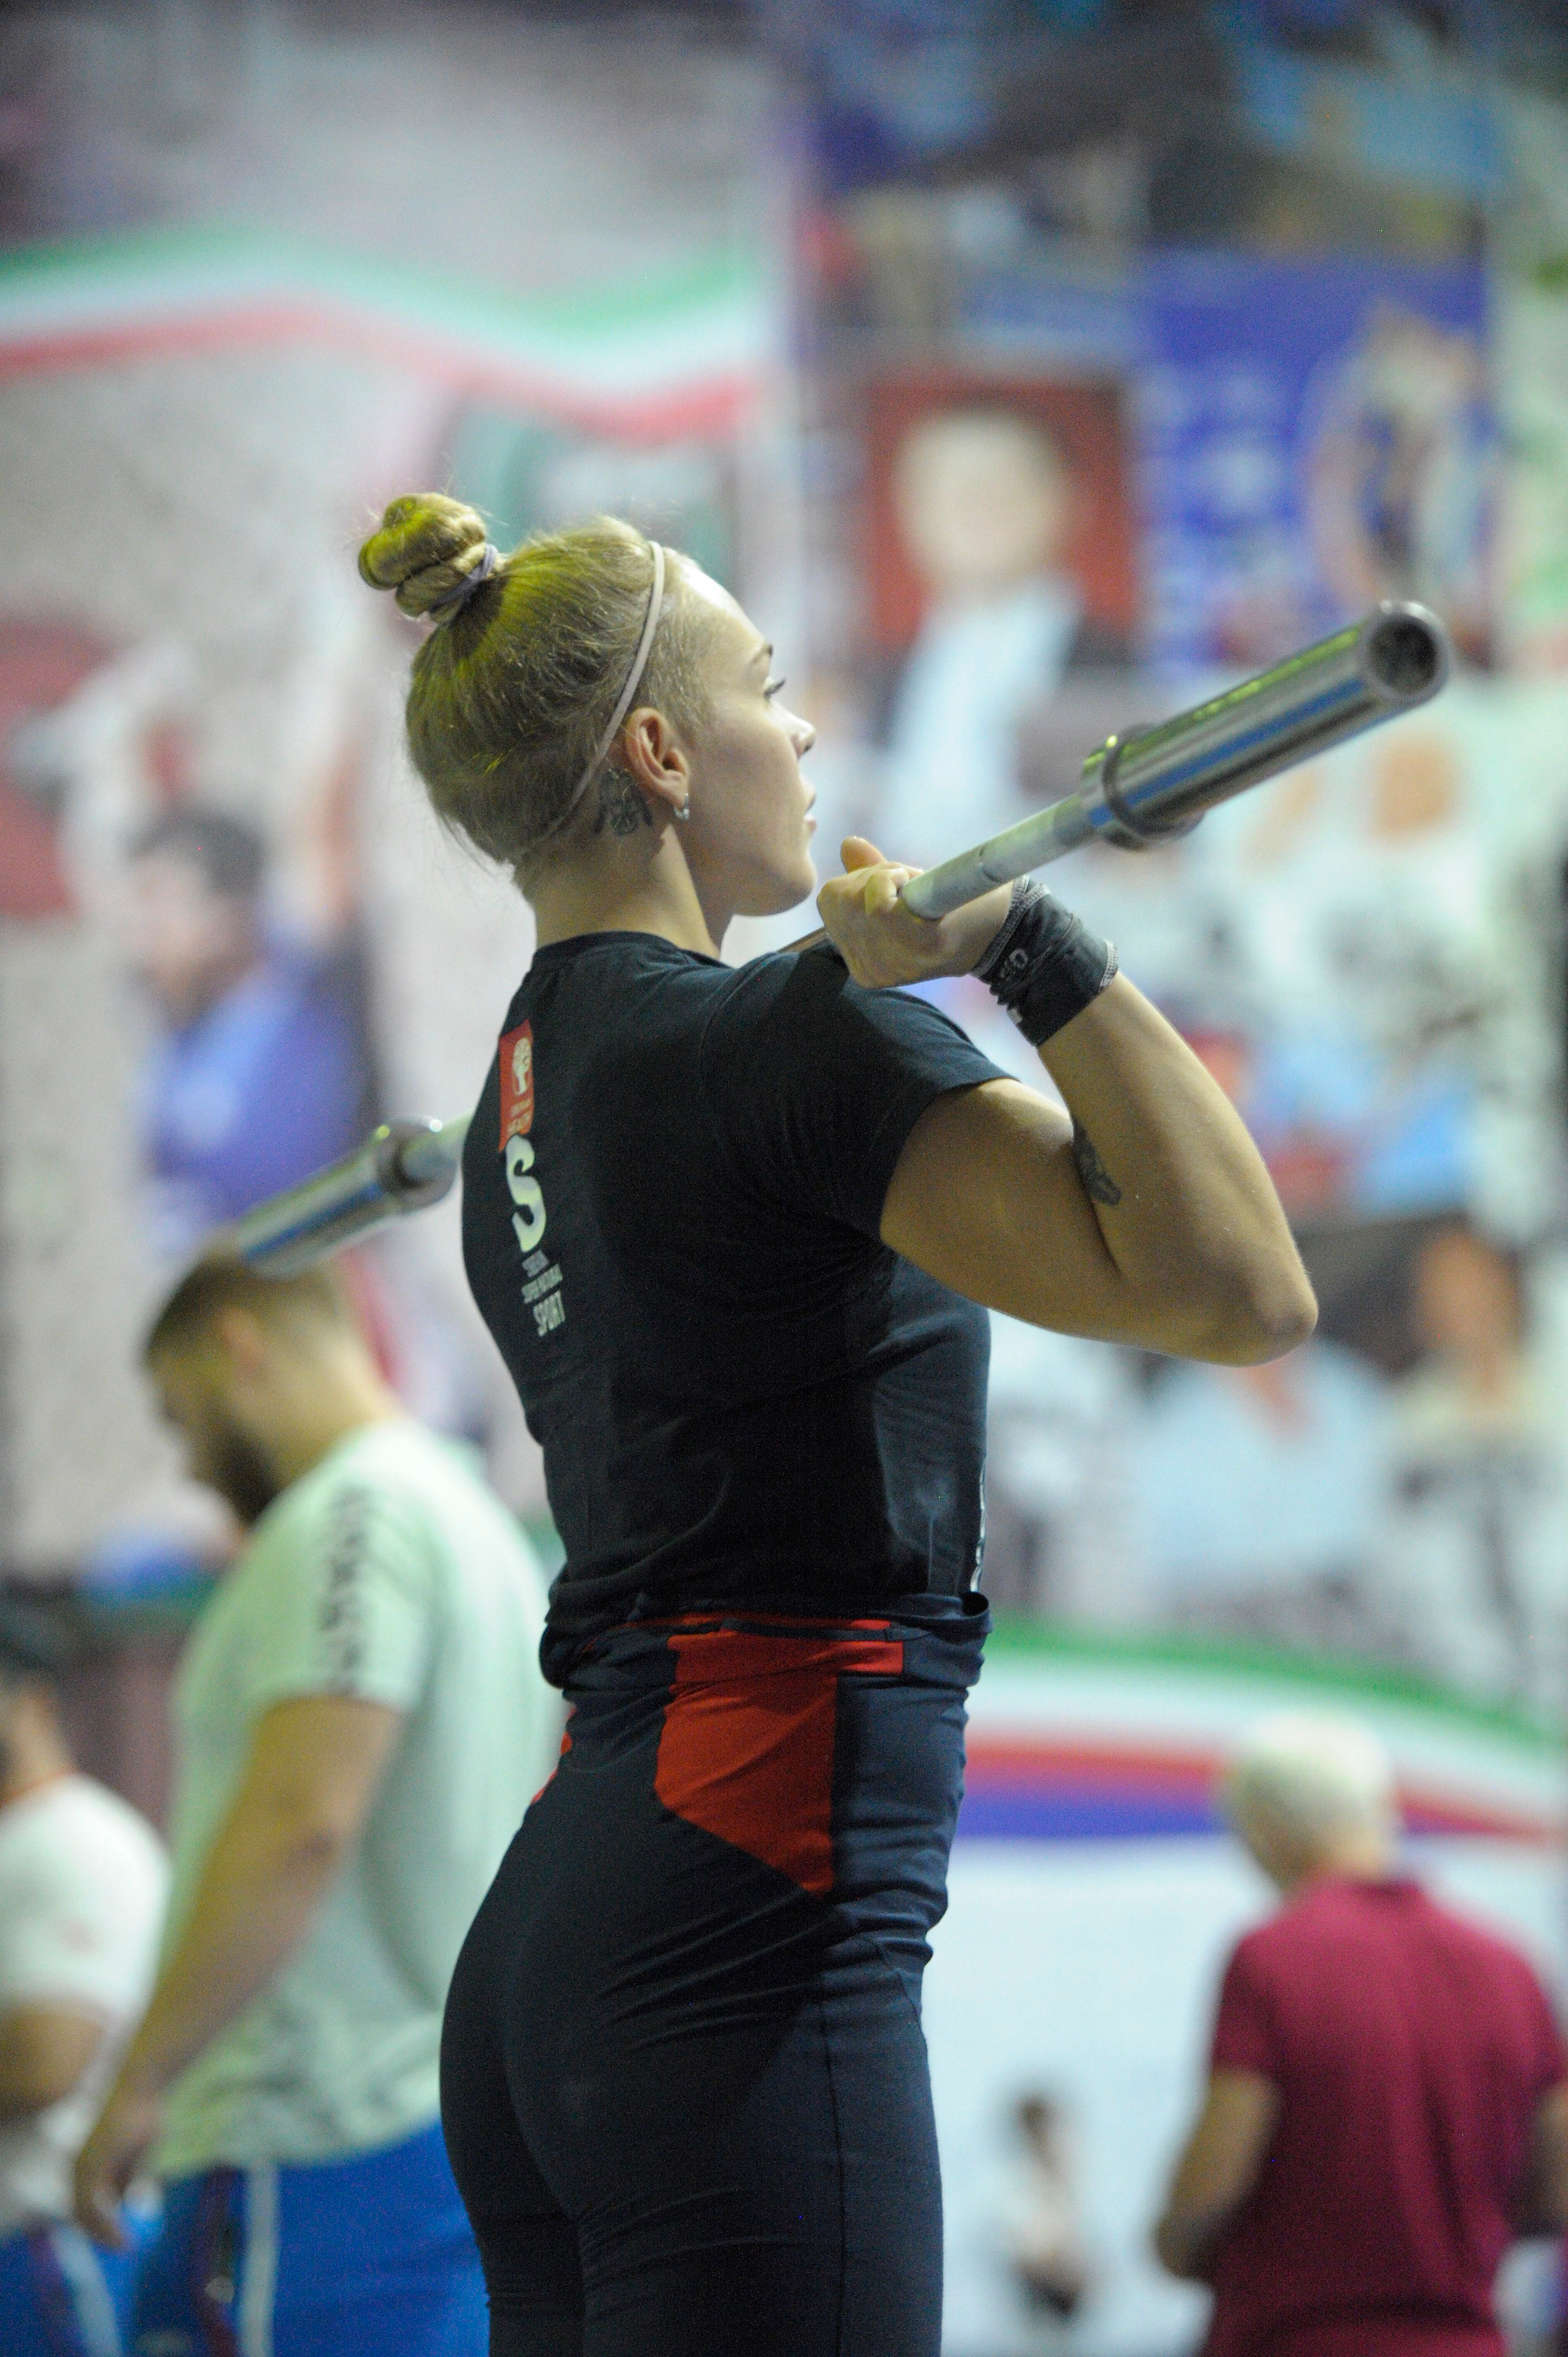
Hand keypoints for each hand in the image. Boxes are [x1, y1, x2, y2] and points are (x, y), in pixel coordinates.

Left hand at [74, 2073, 163, 2248]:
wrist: (141, 2088)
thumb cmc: (141, 2113)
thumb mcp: (135, 2153)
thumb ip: (127, 2174)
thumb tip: (123, 2199)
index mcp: (87, 2161)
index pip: (85, 2202)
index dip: (99, 2222)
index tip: (118, 2236)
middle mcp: (78, 2166)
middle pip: (82, 2212)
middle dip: (102, 2231)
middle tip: (122, 2246)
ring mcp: (81, 2167)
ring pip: (85, 2214)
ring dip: (104, 2232)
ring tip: (123, 2244)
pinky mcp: (88, 2168)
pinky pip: (91, 2209)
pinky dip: (105, 2227)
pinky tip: (121, 2234)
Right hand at [816, 837, 1012, 989]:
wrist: (1008, 926)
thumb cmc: (955, 909)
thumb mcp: (904, 895)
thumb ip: (871, 875)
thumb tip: (848, 844)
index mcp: (862, 964)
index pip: (829, 904)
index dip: (859, 883)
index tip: (896, 888)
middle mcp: (871, 970)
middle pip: (837, 898)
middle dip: (869, 878)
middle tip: (910, 886)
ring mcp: (893, 963)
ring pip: (855, 897)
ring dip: (887, 878)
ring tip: (919, 891)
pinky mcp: (918, 948)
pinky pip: (878, 902)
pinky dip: (895, 880)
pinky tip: (921, 892)